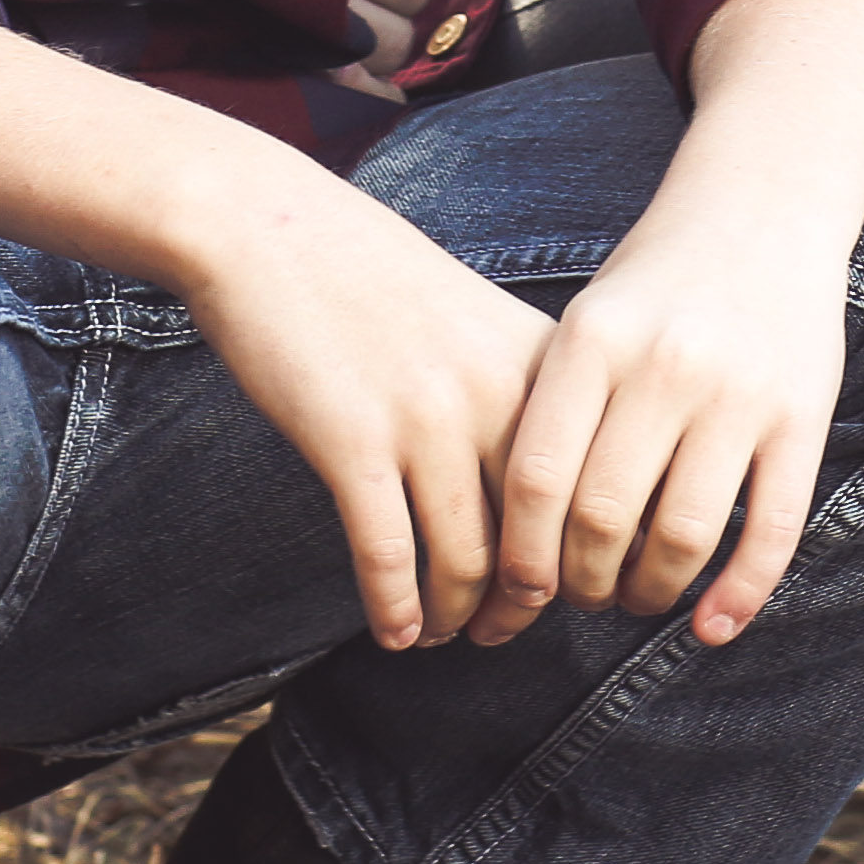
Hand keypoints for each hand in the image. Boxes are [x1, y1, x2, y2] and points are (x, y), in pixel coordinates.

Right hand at [174, 188, 560, 651]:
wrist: (272, 229)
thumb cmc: (373, 279)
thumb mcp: (478, 321)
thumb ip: (519, 394)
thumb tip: (544, 499)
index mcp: (539, 364)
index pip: (591, 492)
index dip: (580, 561)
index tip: (563, 594)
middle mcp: (497, 394)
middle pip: (536, 541)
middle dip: (521, 606)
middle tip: (500, 632)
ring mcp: (426, 419)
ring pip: (465, 564)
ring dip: (454, 617)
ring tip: (442, 635)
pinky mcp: (353, 442)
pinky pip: (387, 555)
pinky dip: (395, 609)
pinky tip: (392, 631)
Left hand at [477, 209, 853, 649]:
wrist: (763, 211)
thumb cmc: (656, 285)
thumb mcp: (588, 322)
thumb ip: (556, 413)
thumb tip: (520, 546)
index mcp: (594, 339)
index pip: (536, 478)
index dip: (519, 556)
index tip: (520, 589)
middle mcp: (664, 364)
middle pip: (601, 518)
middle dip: (580, 583)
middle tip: (581, 595)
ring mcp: (739, 391)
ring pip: (681, 535)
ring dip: (650, 592)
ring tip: (638, 597)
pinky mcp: (802, 415)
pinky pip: (772, 529)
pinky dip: (740, 594)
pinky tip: (712, 626)